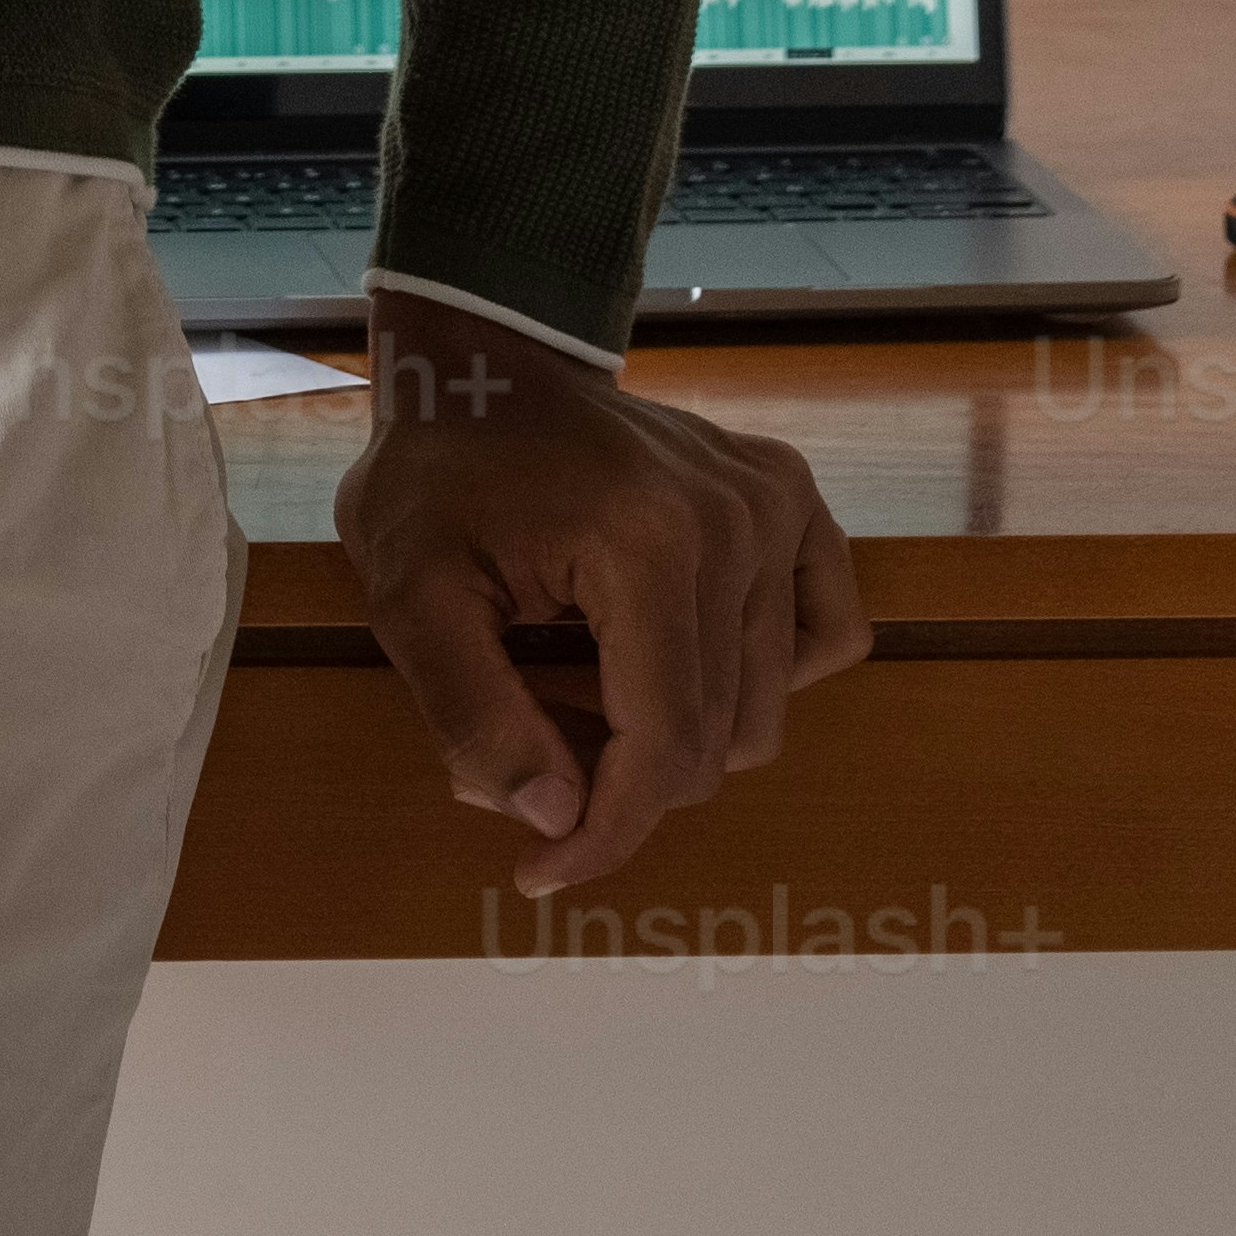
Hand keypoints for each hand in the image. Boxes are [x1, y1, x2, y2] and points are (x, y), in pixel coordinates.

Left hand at [338, 307, 871, 899]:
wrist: (485, 362)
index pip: (661, 750)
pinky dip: (765, 678)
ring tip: (577, 697)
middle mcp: (738, 522)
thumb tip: (557, 822)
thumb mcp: (409, 594)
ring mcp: (776, 502)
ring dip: (675, 739)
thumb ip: (475, 716)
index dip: (604, 836)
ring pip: (763, 711)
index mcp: (647, 543)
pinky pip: (826, 633)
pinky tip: (684, 663)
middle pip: (713, 743)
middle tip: (525, 754)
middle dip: (618, 783)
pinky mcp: (792, 494)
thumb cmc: (439, 473)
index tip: (538, 874)